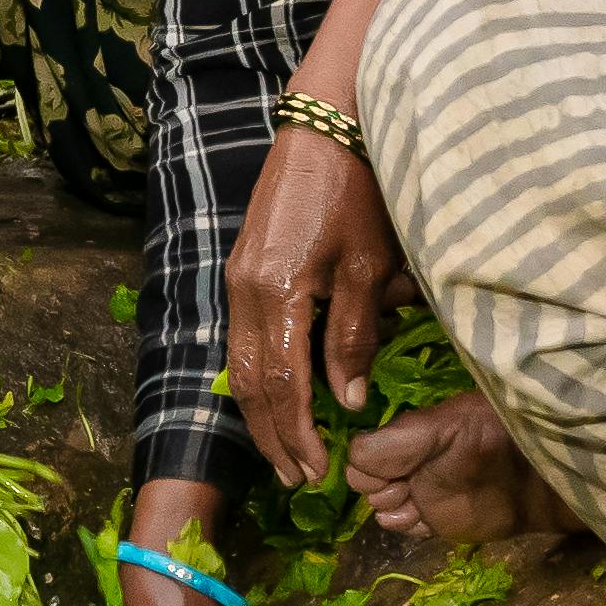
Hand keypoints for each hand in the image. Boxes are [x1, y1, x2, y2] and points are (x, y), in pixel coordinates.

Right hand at [225, 129, 407, 487]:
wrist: (327, 126)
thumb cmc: (359, 190)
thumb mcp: (368, 266)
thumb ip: (353, 335)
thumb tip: (347, 400)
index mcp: (276, 291)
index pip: (282, 384)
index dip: (298, 434)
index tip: (317, 472)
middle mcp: (244, 290)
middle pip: (250, 383)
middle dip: (273, 436)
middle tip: (297, 479)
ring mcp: (237, 277)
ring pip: (240, 364)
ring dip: (261, 414)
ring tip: (284, 452)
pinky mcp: (243, 267)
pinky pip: (243, 339)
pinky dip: (259, 378)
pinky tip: (277, 398)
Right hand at [341, 389, 560, 544]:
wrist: (532, 478)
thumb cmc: (488, 439)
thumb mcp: (441, 426)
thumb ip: (395, 440)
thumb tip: (356, 461)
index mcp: (404, 434)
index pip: (360, 456)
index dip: (373, 468)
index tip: (398, 471)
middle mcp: (405, 463)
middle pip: (364, 486)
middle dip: (382, 490)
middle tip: (410, 487)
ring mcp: (418, 493)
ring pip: (380, 509)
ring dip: (394, 510)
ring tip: (420, 504)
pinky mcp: (432, 521)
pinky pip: (401, 528)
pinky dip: (408, 527)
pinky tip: (427, 519)